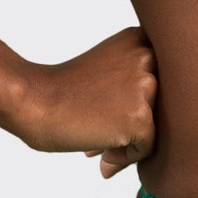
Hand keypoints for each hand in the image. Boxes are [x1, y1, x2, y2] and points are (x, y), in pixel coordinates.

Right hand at [9, 25, 157, 176]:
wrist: (34, 102)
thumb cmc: (64, 91)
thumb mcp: (108, 69)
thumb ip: (136, 84)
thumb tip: (152, 121)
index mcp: (140, 40)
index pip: (163, 81)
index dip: (140, 101)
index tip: (113, 107)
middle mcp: (148, 57)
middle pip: (162, 105)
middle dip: (135, 123)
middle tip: (103, 130)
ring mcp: (146, 86)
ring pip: (157, 128)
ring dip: (130, 142)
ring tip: (99, 144)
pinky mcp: (141, 117)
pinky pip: (147, 148)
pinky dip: (125, 157)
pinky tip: (99, 153)